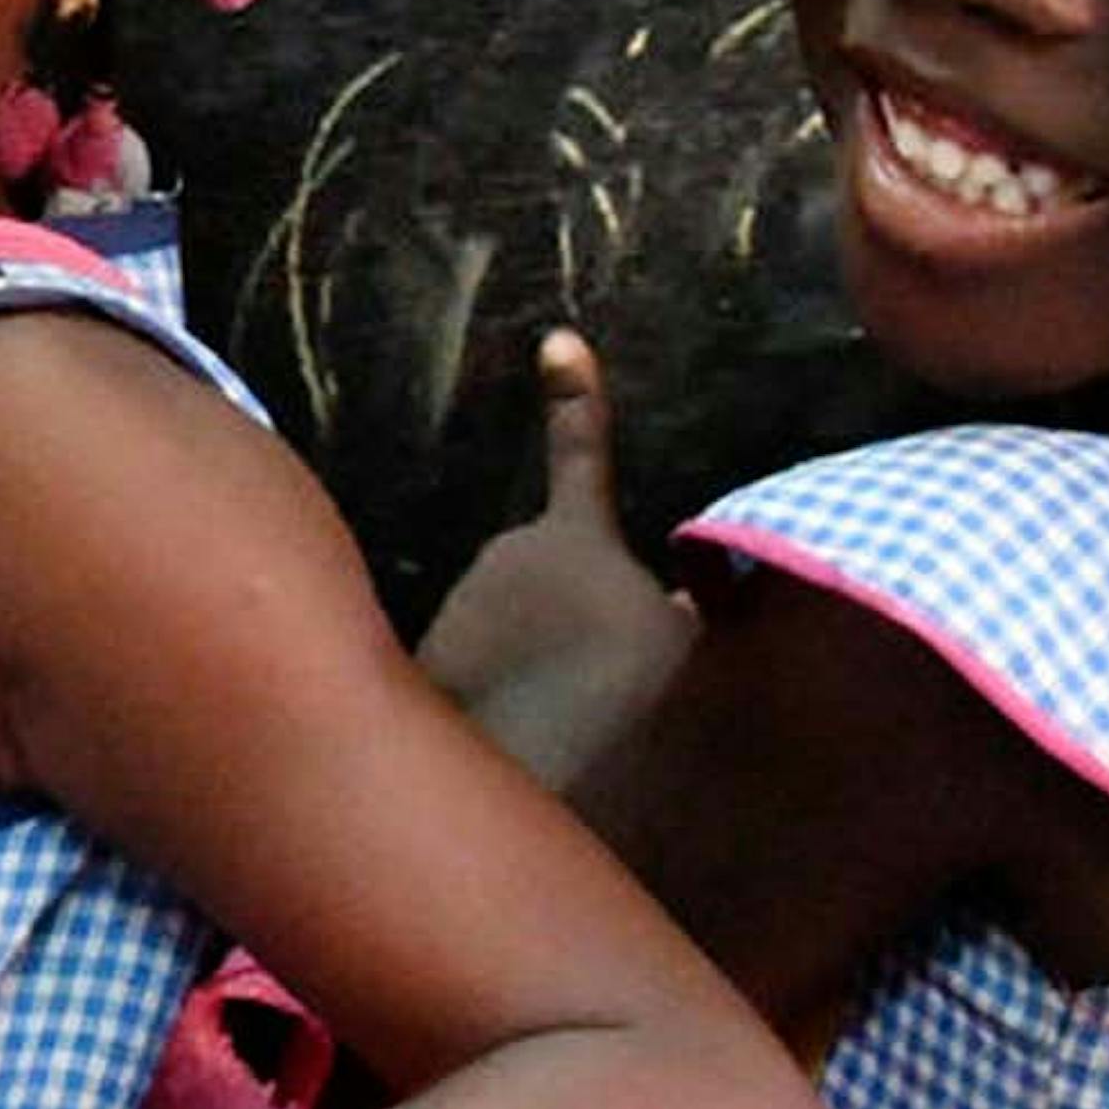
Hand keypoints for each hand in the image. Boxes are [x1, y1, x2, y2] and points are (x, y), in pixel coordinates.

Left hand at [420, 329, 695, 779]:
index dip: (576, 400)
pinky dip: (483, 711)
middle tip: (601, 693)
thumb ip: (680, 616)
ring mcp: (453, 613)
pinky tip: (508, 749)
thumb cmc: (628, 704)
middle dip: (564, 626)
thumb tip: (691, 598)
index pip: (581, 457)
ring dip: (524, 676)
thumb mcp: (683, 649)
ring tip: (561, 734)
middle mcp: (504, 559)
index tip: (560, 340)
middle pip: (544, 586)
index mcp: (575, 542)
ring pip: (501, 637)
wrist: (536, 767)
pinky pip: (463, 681)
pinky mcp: (417, 667)